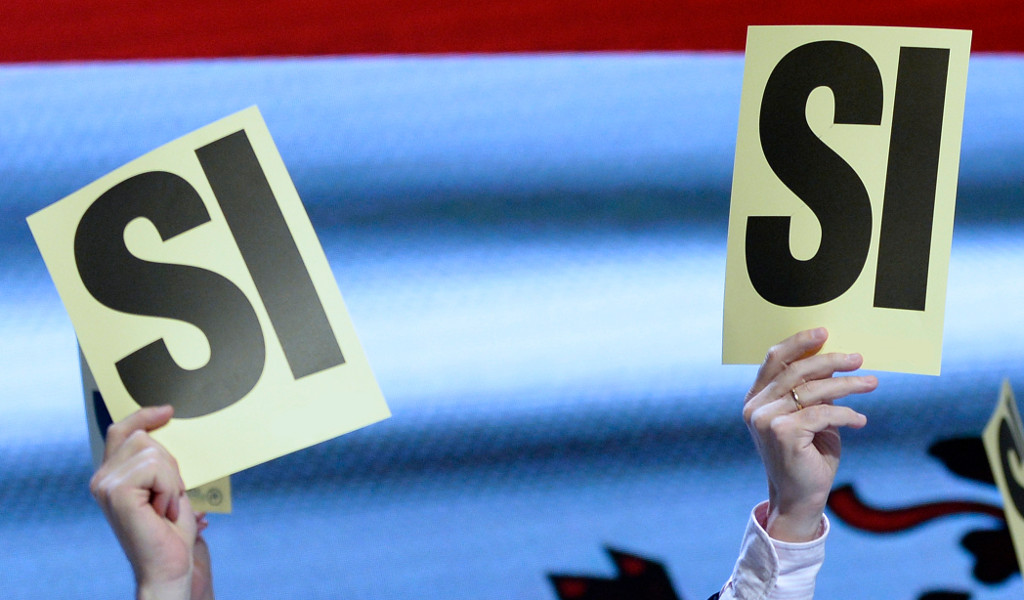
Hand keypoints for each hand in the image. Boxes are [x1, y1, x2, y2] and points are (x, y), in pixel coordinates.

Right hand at [89, 405, 214, 599]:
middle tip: (170, 496)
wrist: (168, 565)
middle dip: (169, 463)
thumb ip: (158, 461)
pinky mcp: (116, 492)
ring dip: (171, 478)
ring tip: (166, 505)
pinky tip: (163, 510)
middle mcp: (101, 478)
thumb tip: (167, 426)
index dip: (143, 416)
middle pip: (143, 437)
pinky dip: (169, 486)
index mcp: (111, 475)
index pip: (122, 431)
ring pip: (152, 451)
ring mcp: (105, 485)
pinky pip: (155, 466)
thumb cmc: (171, 531)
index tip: (168, 411)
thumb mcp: (168, 486)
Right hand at [743, 328, 876, 541]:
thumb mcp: (808, 417)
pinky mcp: (782, 433)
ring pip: (812, 390)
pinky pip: (822, 413)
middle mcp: (755, 406)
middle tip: (858, 358)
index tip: (825, 332)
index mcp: (756, 398)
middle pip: (796, 370)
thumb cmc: (807, 455)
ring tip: (871, 383)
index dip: (799, 342)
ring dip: (846, 385)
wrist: (801, 498)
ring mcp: (765, 419)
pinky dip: (846, 414)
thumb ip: (811, 391)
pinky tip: (860, 420)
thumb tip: (834, 360)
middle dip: (831, 360)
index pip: (775, 359)